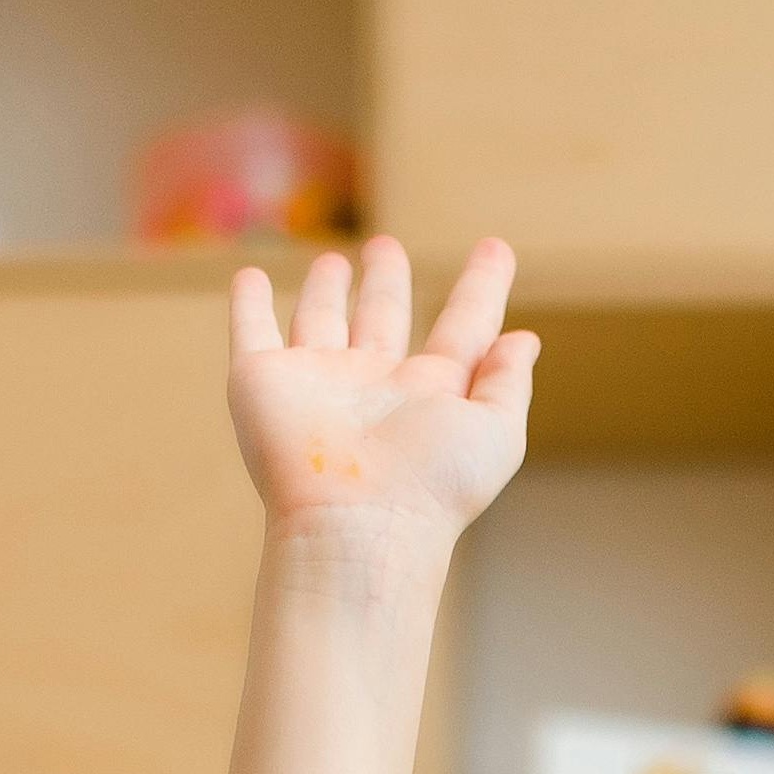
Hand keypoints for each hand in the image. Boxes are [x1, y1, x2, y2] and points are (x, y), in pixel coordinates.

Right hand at [225, 236, 534, 548]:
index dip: (482, 287)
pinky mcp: (264, 382)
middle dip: (386, 282)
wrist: (356, 526)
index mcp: (432, 393)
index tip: (496, 249)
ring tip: (335, 261)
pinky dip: (248, 306)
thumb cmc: (433, 488)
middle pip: (382, 319)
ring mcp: (318, 382)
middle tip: (387, 248)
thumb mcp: (496, 433)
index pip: (463, 328)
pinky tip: (249, 278)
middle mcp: (374, 387)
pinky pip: (252, 332)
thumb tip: (525, 339)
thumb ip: (509, 383)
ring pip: (321, 321)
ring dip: (326, 291)